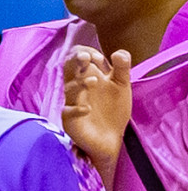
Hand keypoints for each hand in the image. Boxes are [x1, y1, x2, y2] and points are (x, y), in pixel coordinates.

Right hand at [61, 45, 131, 190]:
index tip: (100, 59)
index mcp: (88, 75)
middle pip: (69, 69)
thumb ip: (122, 68)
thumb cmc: (114, 111)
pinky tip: (87, 109)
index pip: (79, 57)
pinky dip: (76, 109)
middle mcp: (77, 87)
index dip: (86, 53)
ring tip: (93, 81)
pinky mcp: (70, 119)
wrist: (111, 139)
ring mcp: (72, 103)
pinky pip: (67, 112)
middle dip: (75, 61)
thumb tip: (117, 52)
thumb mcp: (122, 86)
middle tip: (86, 57)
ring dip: (79, 83)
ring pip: (68, 88)